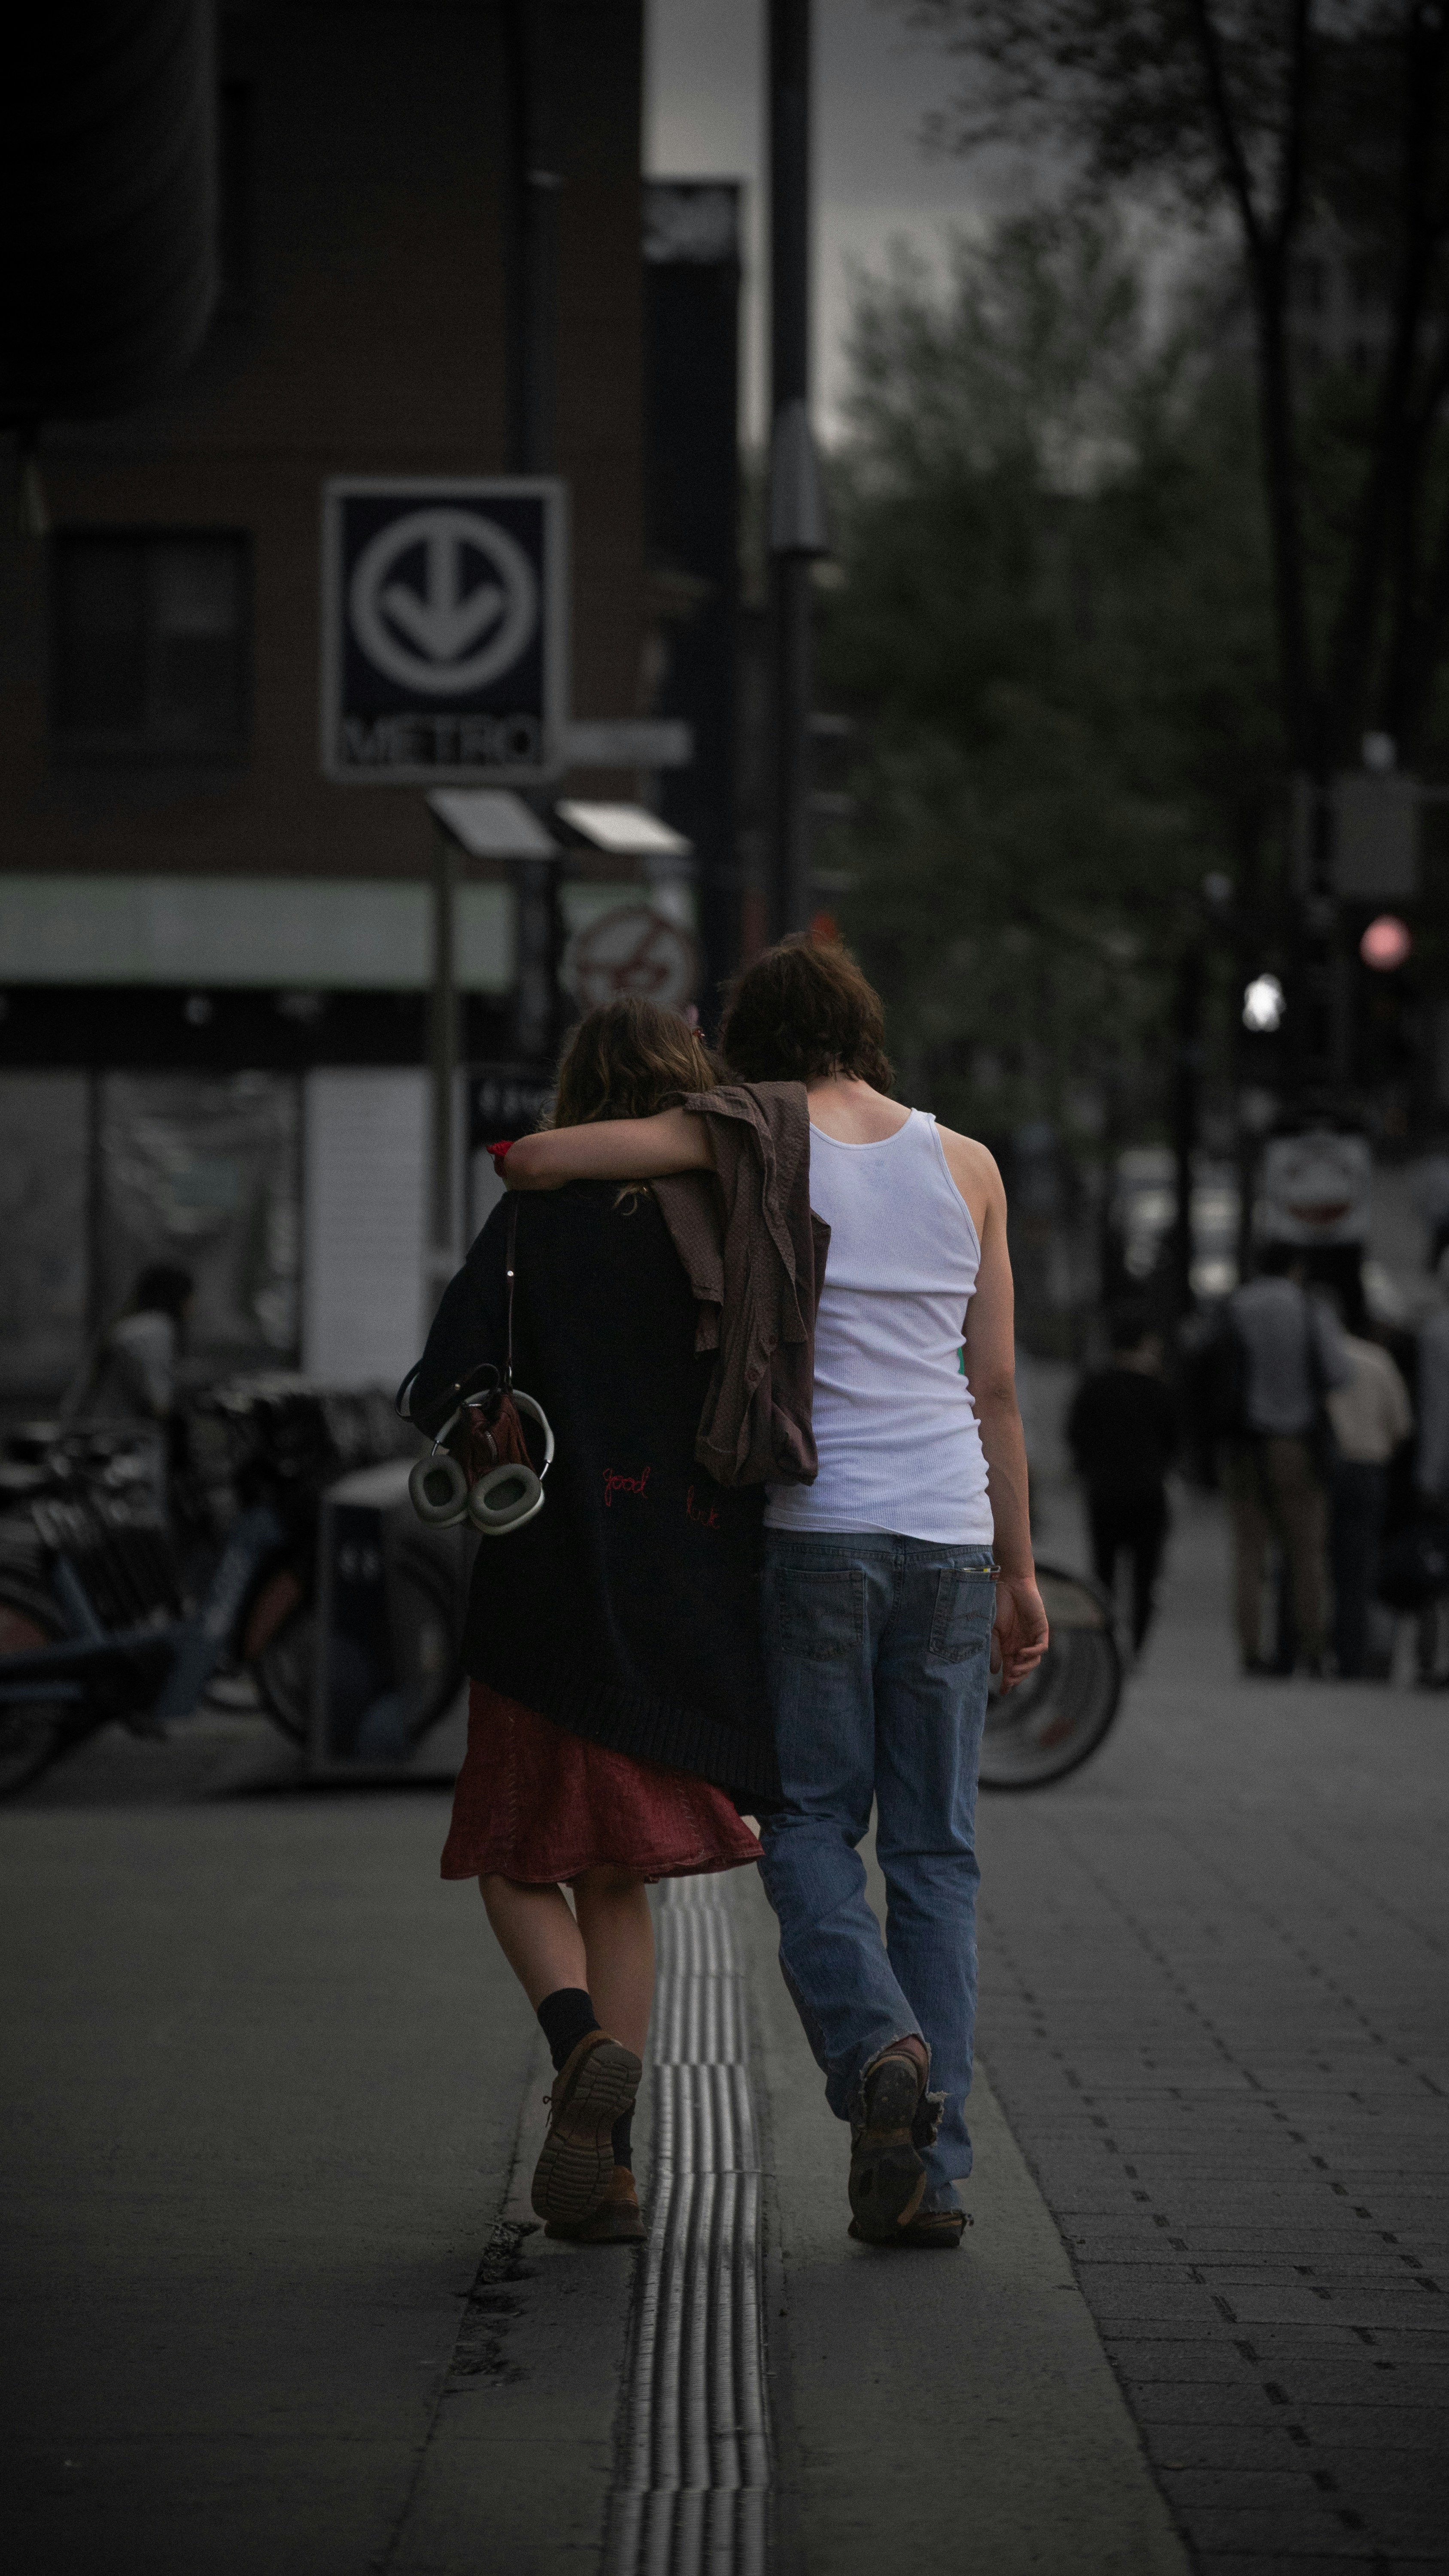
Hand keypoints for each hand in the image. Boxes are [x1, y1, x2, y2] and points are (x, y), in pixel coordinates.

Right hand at [992, 1573, 1048, 1694]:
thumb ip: (993, 1650)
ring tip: (1015, 1670)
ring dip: (1025, 1668)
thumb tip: (995, 1672)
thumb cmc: (998, 1604)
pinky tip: (1023, 1653)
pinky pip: (1041, 1647)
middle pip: (1023, 1668)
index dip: (1007, 1682)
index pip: (1010, 1668)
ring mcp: (1031, 1637)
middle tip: (1009, 1682)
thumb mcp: (991, 1631)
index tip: (1003, 1693)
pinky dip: (1033, 1653)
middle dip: (1017, 1678)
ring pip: (1034, 1661)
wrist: (1009, 1583)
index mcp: (1008, 1646)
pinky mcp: (1041, 1629)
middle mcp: (1021, 1644)